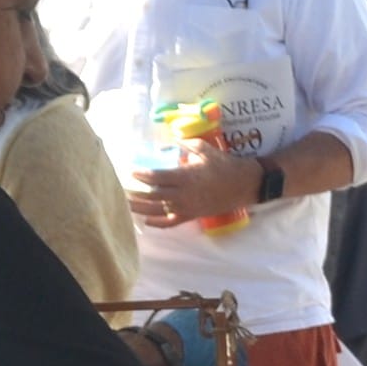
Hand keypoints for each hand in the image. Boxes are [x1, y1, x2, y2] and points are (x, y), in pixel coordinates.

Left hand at [123, 152, 266, 228]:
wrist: (244, 185)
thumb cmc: (225, 165)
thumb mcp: (205, 149)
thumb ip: (185, 145)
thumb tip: (171, 142)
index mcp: (186, 176)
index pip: (157, 178)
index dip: (142, 176)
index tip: (132, 172)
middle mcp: (184, 194)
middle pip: (153, 196)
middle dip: (136, 194)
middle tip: (121, 190)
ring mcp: (188, 207)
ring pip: (159, 211)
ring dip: (141, 209)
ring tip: (126, 205)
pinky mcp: (193, 216)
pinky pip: (172, 223)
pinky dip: (158, 223)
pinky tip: (147, 221)